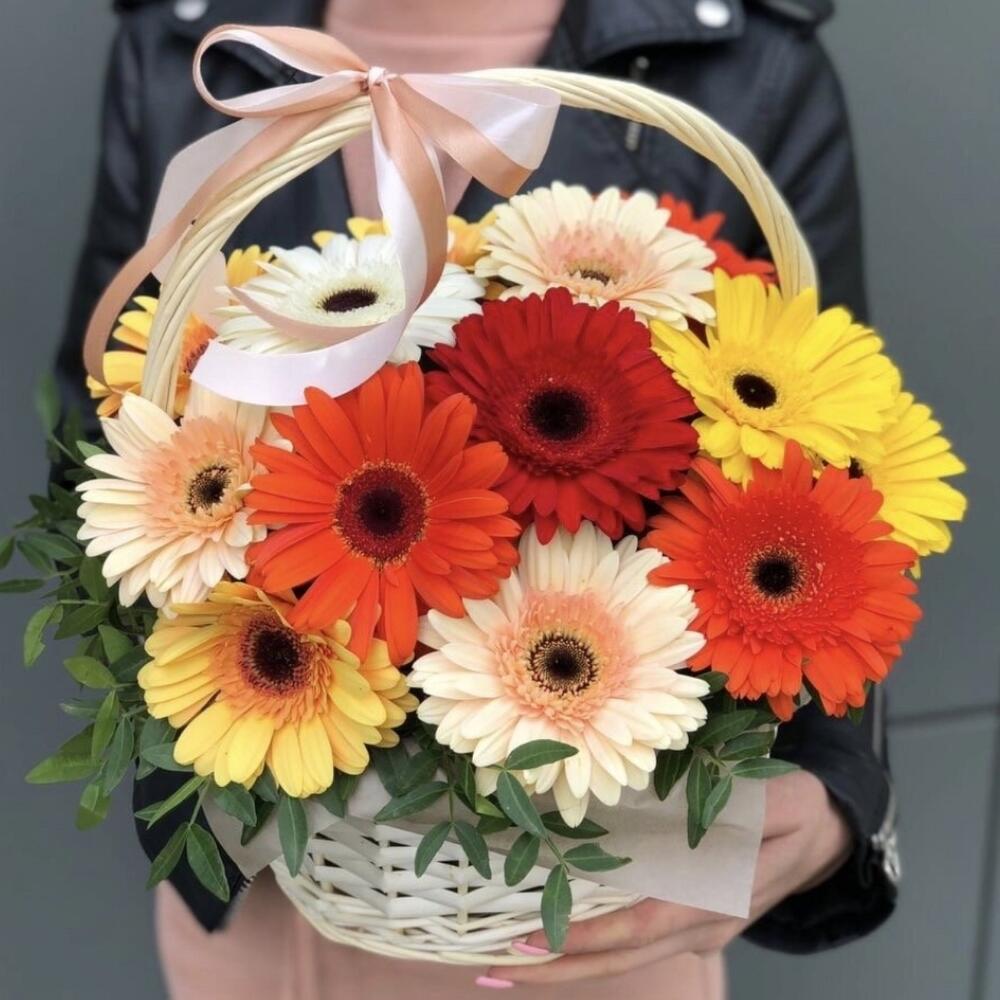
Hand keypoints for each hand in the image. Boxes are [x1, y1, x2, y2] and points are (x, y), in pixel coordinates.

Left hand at [482, 770, 851, 986]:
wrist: (826, 833)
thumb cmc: (799, 810)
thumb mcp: (785, 799)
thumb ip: (752, 807)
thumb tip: (702, 803)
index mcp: (717, 900)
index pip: (641, 927)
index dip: (589, 936)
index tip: (535, 938)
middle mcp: (699, 926)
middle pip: (621, 957)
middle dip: (556, 968)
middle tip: (491, 969)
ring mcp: (694, 929)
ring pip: (621, 957)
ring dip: (565, 965)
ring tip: (504, 967)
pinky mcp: (687, 921)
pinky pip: (630, 941)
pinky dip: (588, 946)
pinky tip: (549, 941)